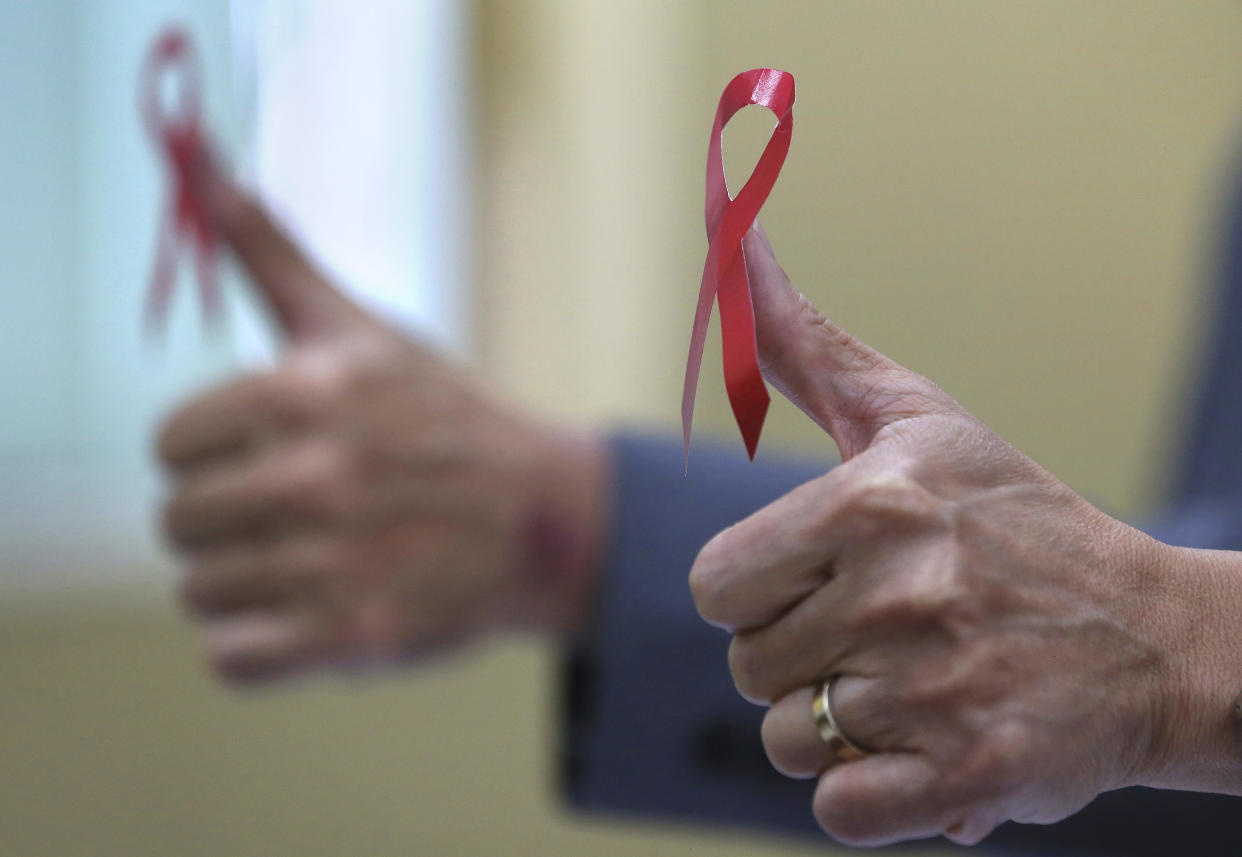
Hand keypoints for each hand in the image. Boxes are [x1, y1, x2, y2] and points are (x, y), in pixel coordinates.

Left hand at [158, 164, 607, 682]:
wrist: (549, 521)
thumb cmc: (448, 421)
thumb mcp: (368, 332)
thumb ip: (274, 258)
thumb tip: (208, 169)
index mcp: (305, 392)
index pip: (170, 444)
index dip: (210, 453)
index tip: (263, 456)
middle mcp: (316, 476)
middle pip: (179, 522)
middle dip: (228, 519)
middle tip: (299, 514)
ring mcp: (336, 563)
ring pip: (201, 592)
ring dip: (247, 583)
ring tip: (312, 561)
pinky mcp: (355, 638)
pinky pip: (233, 659)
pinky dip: (261, 646)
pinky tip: (309, 614)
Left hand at [689, 224, 1241, 844]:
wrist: (1154, 639)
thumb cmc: (1012, 520)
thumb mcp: (915, 418)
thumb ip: (807, 345)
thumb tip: (733, 242)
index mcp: (872, 501)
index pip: (714, 584)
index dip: (760, 592)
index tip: (823, 582)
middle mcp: (901, 591)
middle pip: (746, 662)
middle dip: (799, 656)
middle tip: (885, 633)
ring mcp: (935, 690)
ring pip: (787, 738)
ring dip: (837, 725)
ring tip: (914, 686)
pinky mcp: (969, 778)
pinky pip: (837, 810)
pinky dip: (873, 793)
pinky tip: (930, 744)